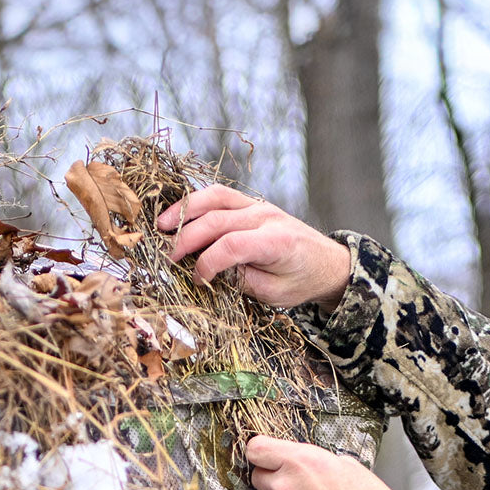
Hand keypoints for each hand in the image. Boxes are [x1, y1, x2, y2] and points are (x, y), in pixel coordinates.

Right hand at [156, 184, 353, 309]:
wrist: (327, 262)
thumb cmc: (302, 280)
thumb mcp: (276, 293)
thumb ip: (244, 281)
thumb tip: (210, 272)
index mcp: (277, 242)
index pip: (233, 246)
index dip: (208, 263)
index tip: (197, 280)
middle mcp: (266, 218)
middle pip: (217, 220)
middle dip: (187, 238)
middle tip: (167, 256)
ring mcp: (259, 206)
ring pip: (215, 198)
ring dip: (185, 211)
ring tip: (162, 226)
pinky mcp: (252, 204)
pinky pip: (221, 195)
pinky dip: (197, 202)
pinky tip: (179, 215)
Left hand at [246, 436, 401, 489]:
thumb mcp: (350, 467)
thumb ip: (317, 462)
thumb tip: (304, 465)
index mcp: (302, 462)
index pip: (256, 449)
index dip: (263, 454)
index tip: (267, 458)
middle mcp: (286, 488)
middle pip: (258, 478)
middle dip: (274, 481)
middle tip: (298, 489)